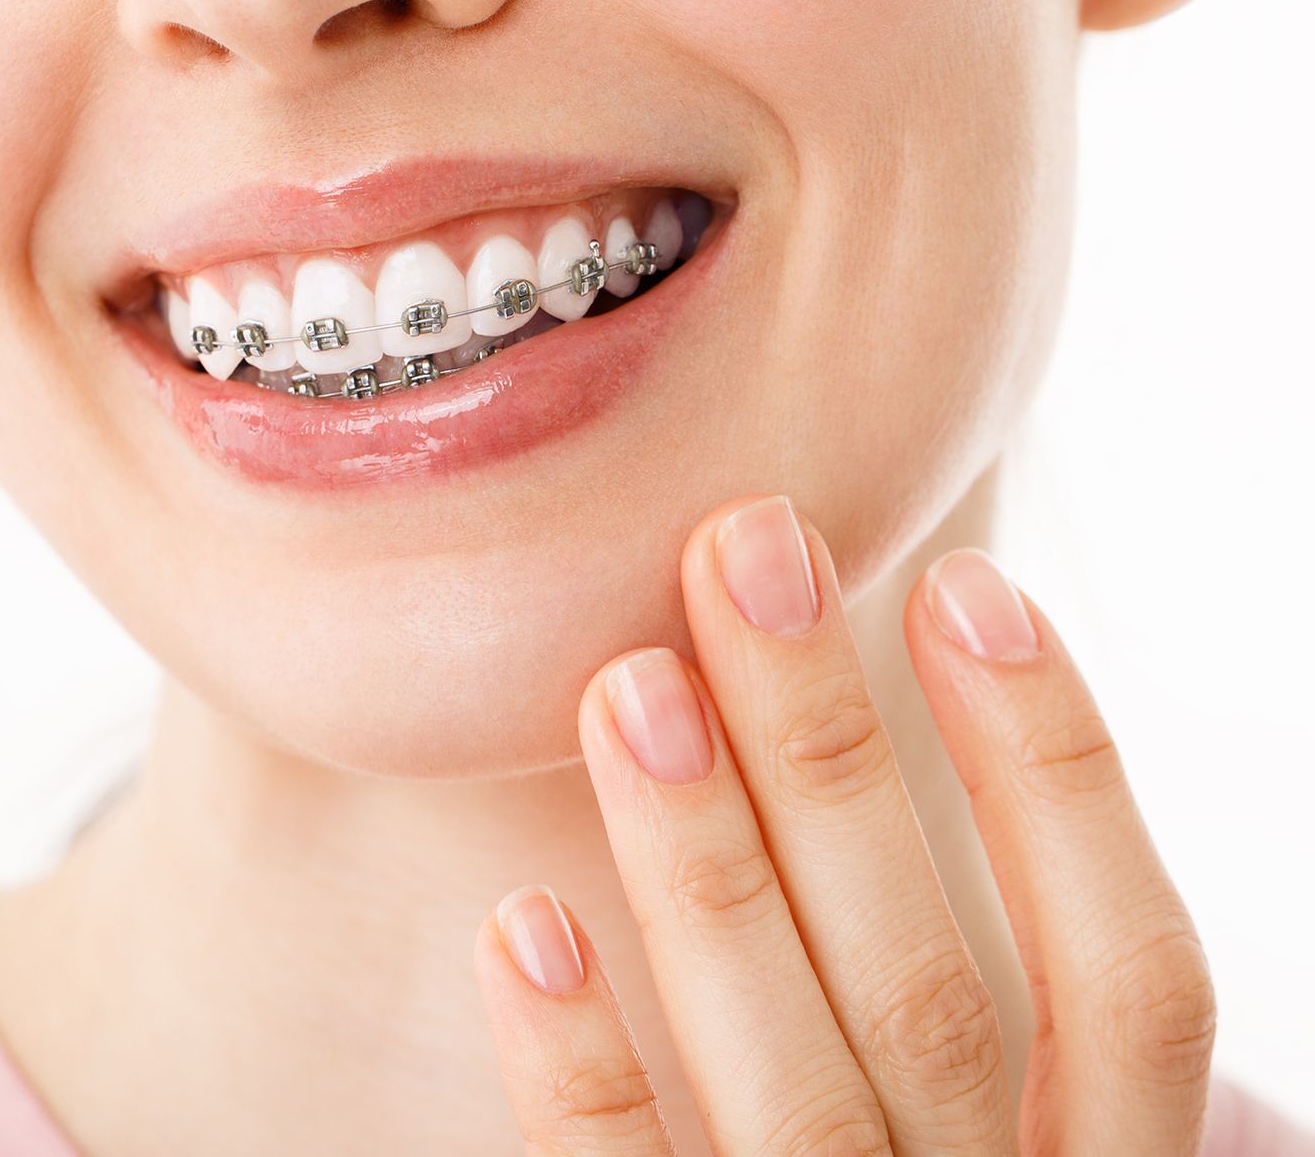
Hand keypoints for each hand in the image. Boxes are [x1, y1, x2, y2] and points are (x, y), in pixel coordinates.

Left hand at [474, 495, 1214, 1154]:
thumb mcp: (1007, 1139)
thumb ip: (976, 1001)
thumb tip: (858, 747)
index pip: (1132, 970)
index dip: (1065, 775)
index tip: (968, 587)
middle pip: (936, 988)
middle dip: (838, 758)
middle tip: (745, 552)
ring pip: (800, 1082)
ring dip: (708, 873)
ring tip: (628, 682)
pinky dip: (582, 1074)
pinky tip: (518, 925)